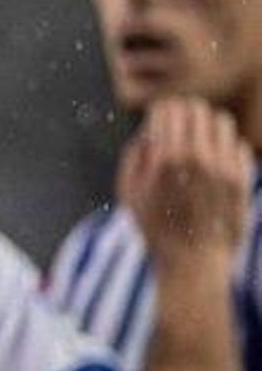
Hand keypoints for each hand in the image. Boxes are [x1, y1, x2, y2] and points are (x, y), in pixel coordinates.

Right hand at [118, 98, 255, 268]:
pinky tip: (215, 164)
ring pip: (221, 121)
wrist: (193, 262)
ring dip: (207, 126)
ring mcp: (223, 167)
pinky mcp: (242, 179)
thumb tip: (150, 132)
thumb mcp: (128, 192)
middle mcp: (197, 157)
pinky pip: (238, 145)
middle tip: (179, 127)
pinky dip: (225, 148)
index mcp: (165, 158)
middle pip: (195, 108)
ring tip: (200, 142)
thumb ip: (135, 155)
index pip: (167, 108)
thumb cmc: (155, 228)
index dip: (160, 112)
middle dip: (184, 113)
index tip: (159, 121)